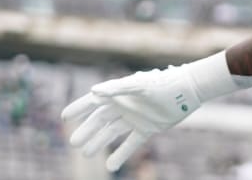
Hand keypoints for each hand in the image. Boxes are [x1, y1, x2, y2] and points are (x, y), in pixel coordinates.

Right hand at [61, 66, 203, 171]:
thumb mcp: (139, 85)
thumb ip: (117, 88)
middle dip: (87, 130)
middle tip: (74, 143)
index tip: (64, 117)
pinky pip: (130, 143)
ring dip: (99, 143)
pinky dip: (121, 155)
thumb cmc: (163, 83)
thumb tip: (93, 91)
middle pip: (100, 120)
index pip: (94, 102)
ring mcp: (135, 118)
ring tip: (86, 154)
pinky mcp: (147, 129)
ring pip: (112, 133)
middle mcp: (125, 106)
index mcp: (120, 94)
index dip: (79, 108)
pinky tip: (110, 166)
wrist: (187, 91)